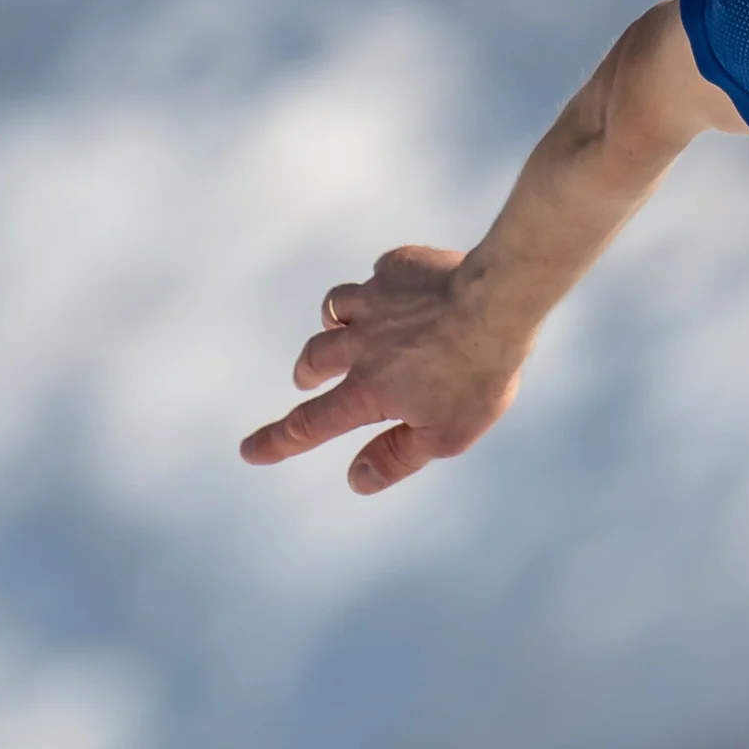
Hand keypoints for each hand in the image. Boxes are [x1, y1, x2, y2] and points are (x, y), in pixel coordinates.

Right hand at [238, 245, 524, 492]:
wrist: (498, 301)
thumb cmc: (478, 376)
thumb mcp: (445, 436)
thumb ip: (396, 457)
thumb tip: (355, 480)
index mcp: (368, 390)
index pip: (311, 424)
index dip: (278, 441)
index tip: (249, 450)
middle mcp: (360, 344)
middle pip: (314, 357)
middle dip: (306, 371)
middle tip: (306, 378)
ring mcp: (376, 301)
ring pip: (334, 308)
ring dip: (332, 323)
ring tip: (342, 329)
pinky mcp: (398, 267)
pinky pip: (378, 274)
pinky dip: (381, 286)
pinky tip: (401, 290)